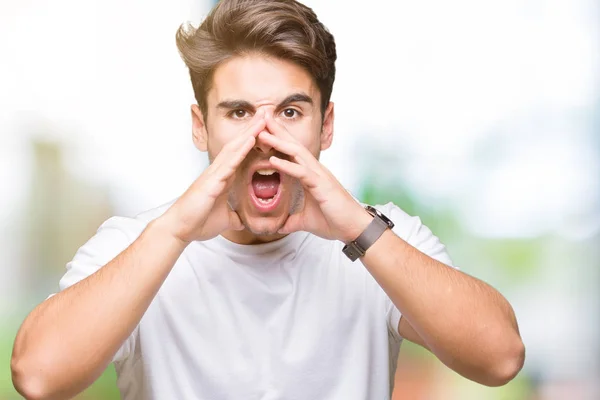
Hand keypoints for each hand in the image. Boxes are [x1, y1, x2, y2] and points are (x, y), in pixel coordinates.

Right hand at [161, 110, 266, 242]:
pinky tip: (250, 140)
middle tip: (266, 112)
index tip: (266, 128)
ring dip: (249, 133)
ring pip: (234, 148)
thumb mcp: (224, 220)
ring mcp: (214, 175)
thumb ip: (235, 217)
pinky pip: (228, 163)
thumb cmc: (197, 222)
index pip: (241, 155)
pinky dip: (240, 151)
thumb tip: (244, 221)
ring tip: (262, 119)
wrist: (179, 230)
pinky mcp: (211, 182)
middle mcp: (218, 172)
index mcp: (223, 178)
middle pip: (238, 145)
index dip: (253, 141)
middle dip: (252, 129)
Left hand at [258, 114, 371, 242]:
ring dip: (279, 142)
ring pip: (296, 154)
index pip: (292, 153)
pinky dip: (287, 165)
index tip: (263, 130)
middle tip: (261, 117)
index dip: (278, 141)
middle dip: (277, 131)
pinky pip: (302, 172)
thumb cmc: (335, 221)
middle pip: (293, 146)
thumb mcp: (306, 221)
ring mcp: (319, 176)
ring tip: (263, 133)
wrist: (354, 229)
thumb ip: (292, 220)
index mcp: (311, 175)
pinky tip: (273, 160)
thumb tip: (279, 226)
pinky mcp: (322, 185)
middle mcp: (315, 171)